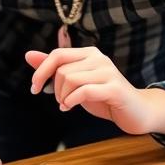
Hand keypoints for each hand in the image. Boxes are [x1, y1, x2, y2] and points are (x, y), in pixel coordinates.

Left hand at [26, 47, 164, 136]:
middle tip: (59, 101)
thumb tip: (28, 55)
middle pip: (62, 69)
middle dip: (54, 89)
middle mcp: (99, 58)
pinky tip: (69, 108)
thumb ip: (54, 68)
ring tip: (66, 105)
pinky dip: (71, 101)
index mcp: (89, 53)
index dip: (41, 71)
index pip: (57, 54)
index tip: (34, 89)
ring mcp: (108, 72)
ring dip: (63, 96)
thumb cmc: (104, 96)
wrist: (137, 112)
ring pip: (70, 79)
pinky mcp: (114, 88)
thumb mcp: (76, 82)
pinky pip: (84, 90)